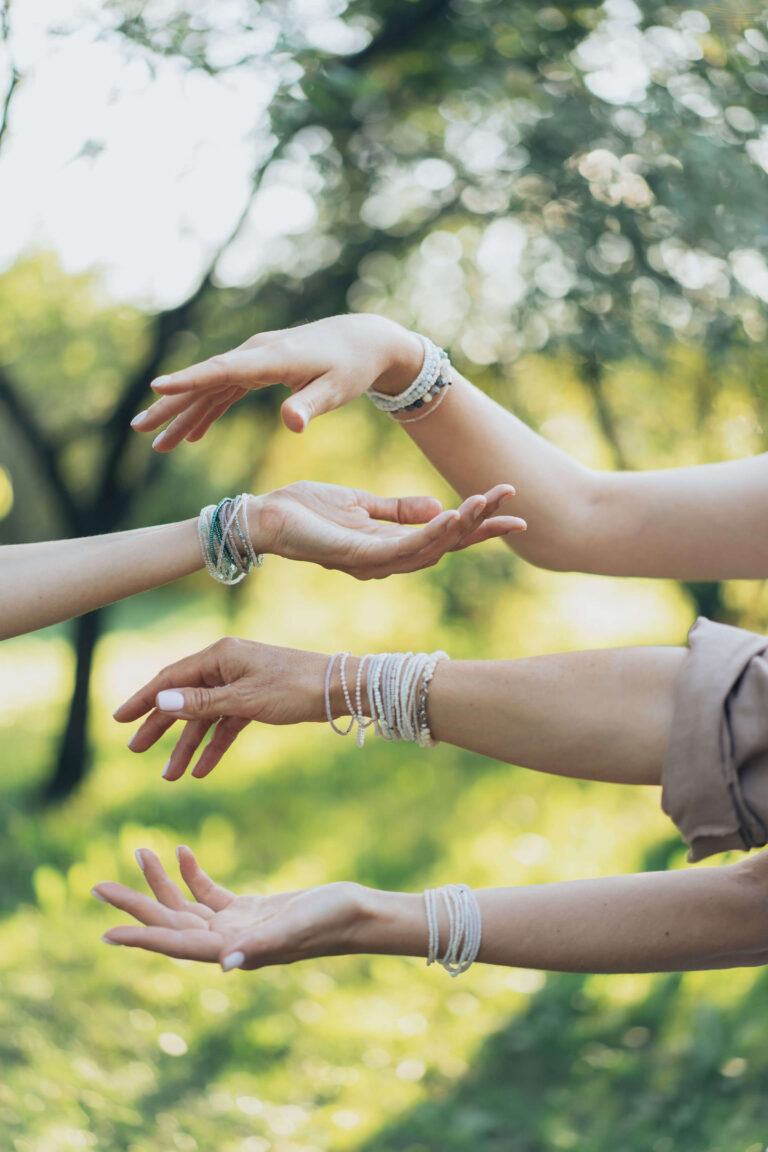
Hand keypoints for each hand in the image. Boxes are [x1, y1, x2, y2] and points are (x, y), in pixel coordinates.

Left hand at [94, 847, 364, 970]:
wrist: (359, 914)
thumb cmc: (331, 922)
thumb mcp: (295, 929)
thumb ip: (261, 946)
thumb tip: (226, 965)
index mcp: (232, 950)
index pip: (176, 944)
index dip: (141, 939)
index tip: (106, 933)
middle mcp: (227, 942)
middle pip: (170, 923)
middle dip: (136, 904)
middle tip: (97, 885)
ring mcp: (237, 926)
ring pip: (186, 906)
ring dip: (161, 883)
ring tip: (139, 851)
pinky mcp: (250, 910)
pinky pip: (209, 893)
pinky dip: (193, 874)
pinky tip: (182, 852)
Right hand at [115, 636, 327, 779]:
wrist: (339, 689)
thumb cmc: (294, 687)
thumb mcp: (244, 699)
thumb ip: (202, 703)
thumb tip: (161, 702)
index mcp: (220, 655)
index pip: (171, 678)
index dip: (144, 700)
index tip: (120, 720)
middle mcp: (227, 665)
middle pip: (184, 698)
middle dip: (160, 726)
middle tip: (136, 750)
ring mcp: (241, 683)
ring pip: (206, 716)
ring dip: (188, 745)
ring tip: (170, 776)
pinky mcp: (256, 699)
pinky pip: (227, 723)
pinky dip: (215, 745)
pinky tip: (202, 770)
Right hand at [129, 314, 424, 447]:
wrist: (364, 340)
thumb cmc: (353, 367)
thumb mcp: (337, 390)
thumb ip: (310, 406)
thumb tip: (291, 424)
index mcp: (272, 357)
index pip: (223, 370)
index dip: (190, 380)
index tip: (157, 389)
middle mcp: (256, 354)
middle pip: (205, 380)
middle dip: (170, 405)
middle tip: (139, 427)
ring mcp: (254, 360)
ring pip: (210, 388)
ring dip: (182, 414)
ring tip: (156, 442)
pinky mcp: (258, 369)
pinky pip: (225, 391)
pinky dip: (207, 412)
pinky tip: (191, 435)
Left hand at [251, 481, 524, 579]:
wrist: (263, 518)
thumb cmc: (303, 512)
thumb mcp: (358, 503)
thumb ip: (397, 509)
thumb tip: (437, 505)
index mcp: (388, 548)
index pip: (443, 536)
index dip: (477, 525)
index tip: (509, 505)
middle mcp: (386, 562)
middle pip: (446, 547)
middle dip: (481, 528)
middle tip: (516, 509)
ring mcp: (373, 563)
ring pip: (431, 548)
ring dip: (462, 526)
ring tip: (488, 502)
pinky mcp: (357, 557)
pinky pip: (402, 547)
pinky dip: (430, 532)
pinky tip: (452, 515)